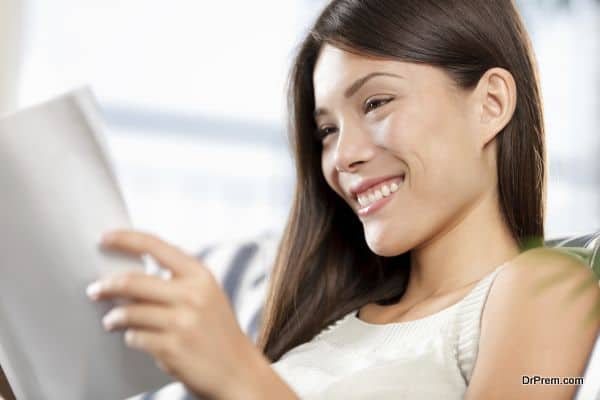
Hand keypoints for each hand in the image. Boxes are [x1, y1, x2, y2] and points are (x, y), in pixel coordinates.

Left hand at [86, 229, 258, 398]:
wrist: (239, 371)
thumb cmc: (217, 331)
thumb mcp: (207, 295)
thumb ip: (178, 281)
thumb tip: (128, 275)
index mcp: (200, 275)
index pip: (155, 246)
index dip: (125, 239)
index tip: (103, 238)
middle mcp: (192, 294)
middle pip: (132, 281)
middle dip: (106, 286)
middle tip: (94, 290)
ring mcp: (182, 322)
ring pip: (129, 312)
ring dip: (114, 317)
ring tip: (111, 321)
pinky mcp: (172, 348)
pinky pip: (135, 337)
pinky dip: (130, 337)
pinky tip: (134, 337)